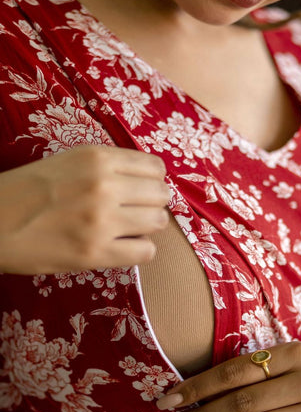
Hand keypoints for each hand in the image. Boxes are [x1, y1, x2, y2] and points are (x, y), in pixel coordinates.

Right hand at [0, 145, 169, 273]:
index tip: (142, 190)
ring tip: (128, 229)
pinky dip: (139, 250)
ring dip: (147, 227)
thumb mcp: (68, 161)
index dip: (152, 181)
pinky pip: (146, 252)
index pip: (156, 168)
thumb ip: (107, 166)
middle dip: (152, 204)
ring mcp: (101, 220)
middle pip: (161, 195)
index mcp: (97, 158)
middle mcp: (104, 185)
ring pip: (159, 222)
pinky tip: (121, 247)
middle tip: (135, 212)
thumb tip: (149, 180)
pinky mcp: (96, 252)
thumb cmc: (28, 190)